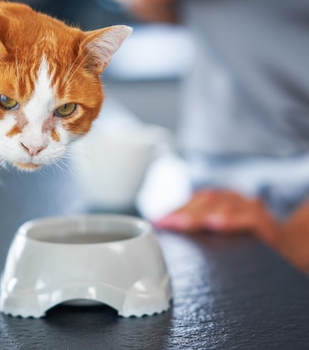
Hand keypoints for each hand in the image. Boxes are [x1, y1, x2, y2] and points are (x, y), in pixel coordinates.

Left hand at [156, 190, 308, 272]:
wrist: (288, 246)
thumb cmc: (248, 240)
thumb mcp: (221, 232)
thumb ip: (199, 230)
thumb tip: (166, 231)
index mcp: (222, 200)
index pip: (194, 201)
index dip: (174, 209)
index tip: (157, 221)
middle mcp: (235, 199)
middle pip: (205, 201)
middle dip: (183, 212)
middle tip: (166, 223)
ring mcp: (251, 208)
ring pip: (223, 205)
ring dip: (201, 214)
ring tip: (183, 223)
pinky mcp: (266, 223)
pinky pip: (248, 218)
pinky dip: (231, 220)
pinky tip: (216, 224)